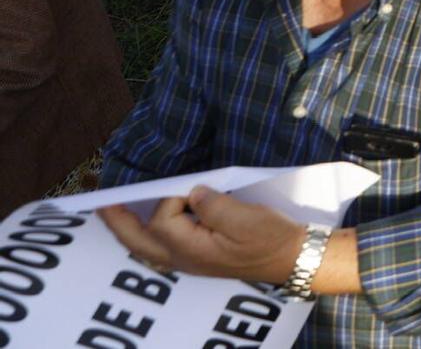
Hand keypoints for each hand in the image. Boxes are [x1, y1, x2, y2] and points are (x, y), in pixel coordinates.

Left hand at [100, 187, 305, 284]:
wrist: (290, 258)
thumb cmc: (271, 238)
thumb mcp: (246, 219)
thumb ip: (213, 205)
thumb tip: (192, 192)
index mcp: (192, 249)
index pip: (162, 219)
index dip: (171, 198)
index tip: (194, 187)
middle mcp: (183, 259)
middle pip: (137, 242)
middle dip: (118, 222)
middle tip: (101, 204)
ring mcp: (188, 261)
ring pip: (144, 249)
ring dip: (128, 231)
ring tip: (116, 214)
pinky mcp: (197, 258)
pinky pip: (158, 250)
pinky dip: (146, 236)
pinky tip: (147, 227)